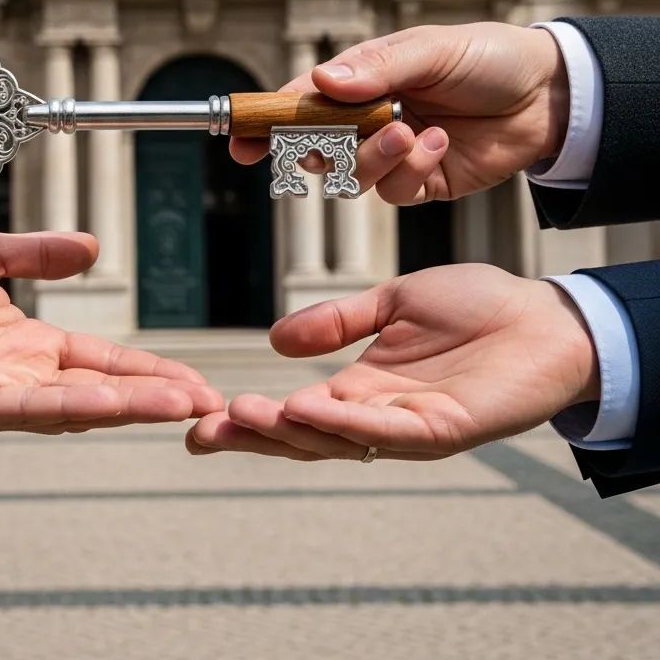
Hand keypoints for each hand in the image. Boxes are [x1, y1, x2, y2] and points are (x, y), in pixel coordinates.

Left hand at [0, 228, 222, 434]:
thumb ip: (36, 255)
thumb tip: (93, 247)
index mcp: (29, 343)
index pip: (104, 359)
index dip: (149, 370)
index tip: (196, 380)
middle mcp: (20, 374)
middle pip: (102, 389)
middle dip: (155, 398)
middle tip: (212, 405)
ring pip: (74, 404)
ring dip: (128, 406)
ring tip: (182, 405)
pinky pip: (24, 407)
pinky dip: (70, 406)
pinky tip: (110, 402)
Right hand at [187, 264, 598, 460]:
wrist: (543, 316)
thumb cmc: (476, 308)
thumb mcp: (390, 303)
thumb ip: (336, 322)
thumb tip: (274, 342)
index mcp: (360, 387)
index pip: (293, 409)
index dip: (250, 415)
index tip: (202, 413)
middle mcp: (376, 415)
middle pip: (302, 437)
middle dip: (251, 438)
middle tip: (200, 433)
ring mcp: (407, 427)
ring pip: (334, 440)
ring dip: (286, 430)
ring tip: (241, 413)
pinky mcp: (442, 428)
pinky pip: (384, 431)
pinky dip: (342, 422)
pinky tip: (304, 408)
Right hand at [232, 22, 568, 203]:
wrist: (549, 95)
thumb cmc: (487, 57)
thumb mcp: (431, 48)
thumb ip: (377, 66)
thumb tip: (321, 83)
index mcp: (360, 82)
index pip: (300, 103)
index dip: (265, 121)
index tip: (238, 137)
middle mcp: (367, 121)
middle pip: (314, 147)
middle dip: (314, 150)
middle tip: (326, 145)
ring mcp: (392, 154)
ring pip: (351, 175)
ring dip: (374, 157)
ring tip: (410, 129)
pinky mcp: (421, 183)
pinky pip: (395, 191)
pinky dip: (412, 169)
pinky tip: (438, 143)